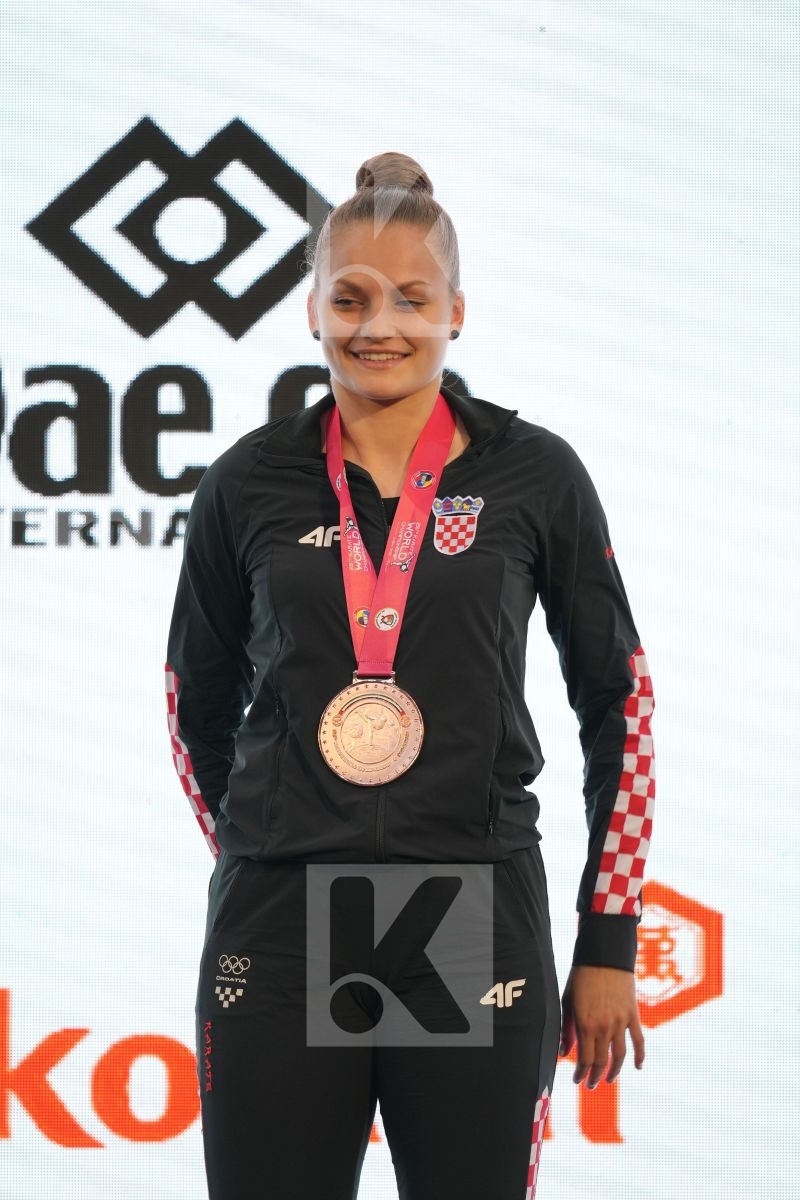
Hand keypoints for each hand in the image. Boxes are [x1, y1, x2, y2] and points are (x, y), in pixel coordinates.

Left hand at [559, 963, 644, 1088]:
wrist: (604, 955)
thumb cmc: (581, 976)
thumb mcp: (568, 1000)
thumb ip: (567, 1028)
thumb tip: (564, 1052)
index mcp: (585, 1023)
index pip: (584, 1059)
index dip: (580, 1073)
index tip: (576, 1080)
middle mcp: (604, 1026)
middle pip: (600, 1061)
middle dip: (594, 1076)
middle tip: (590, 1084)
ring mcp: (620, 1022)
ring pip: (619, 1055)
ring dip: (614, 1071)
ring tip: (608, 1079)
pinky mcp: (633, 1015)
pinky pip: (639, 1041)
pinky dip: (640, 1056)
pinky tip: (637, 1067)